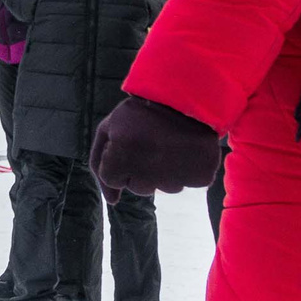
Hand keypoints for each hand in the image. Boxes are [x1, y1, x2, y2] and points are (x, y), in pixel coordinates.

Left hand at [91, 94, 222, 195]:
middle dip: (139, 170)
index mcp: (122, 155)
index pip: (111, 179)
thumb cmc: (140, 114)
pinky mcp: (201, 177)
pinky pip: (188, 183)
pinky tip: (184, 151)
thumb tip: (111, 201)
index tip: (127, 145)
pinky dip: (186, 170)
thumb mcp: (108, 130)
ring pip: (164, 188)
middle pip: (137, 188)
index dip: (117, 161)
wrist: (184, 99)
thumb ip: (99, 165)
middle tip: (149, 146)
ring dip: (163, 172)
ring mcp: (177, 176)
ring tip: (167, 146)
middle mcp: (149, 170)